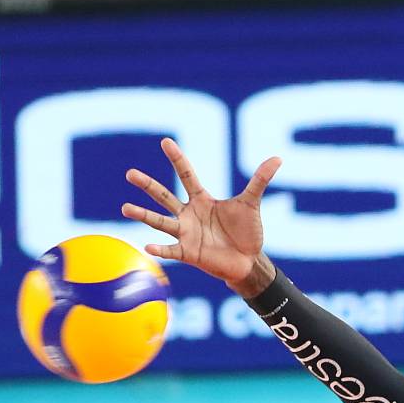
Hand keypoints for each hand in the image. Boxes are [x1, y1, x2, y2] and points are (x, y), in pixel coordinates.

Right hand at [122, 139, 280, 291]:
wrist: (248, 261)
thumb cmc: (246, 231)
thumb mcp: (251, 204)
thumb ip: (259, 181)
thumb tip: (277, 158)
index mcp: (202, 199)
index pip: (186, 175)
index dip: (177, 159)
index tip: (166, 142)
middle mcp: (189, 214)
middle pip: (165, 196)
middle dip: (148, 185)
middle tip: (130, 173)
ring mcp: (186, 233)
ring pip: (160, 221)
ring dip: (143, 215)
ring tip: (126, 208)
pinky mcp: (188, 253)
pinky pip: (171, 250)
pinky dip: (160, 249)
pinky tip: (147, 246)